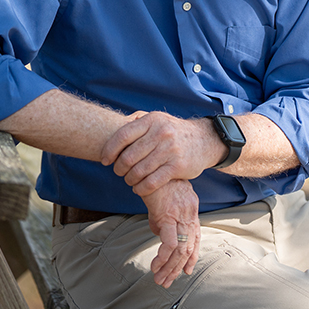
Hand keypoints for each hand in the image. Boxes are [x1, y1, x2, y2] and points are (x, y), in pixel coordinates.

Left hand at [101, 112, 222, 195]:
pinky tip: (139, 188)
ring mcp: (170, 150)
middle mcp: (161, 133)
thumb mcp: (157, 119)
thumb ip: (137, 120)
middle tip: (118, 172)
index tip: (104, 160)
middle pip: (128, 156)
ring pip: (139, 171)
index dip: (109, 150)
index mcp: (152, 120)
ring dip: (129, 179)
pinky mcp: (177, 167)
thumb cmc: (173, 131)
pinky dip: (141, 188)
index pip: (122, 136)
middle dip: (119, 168)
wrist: (204, 140)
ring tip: (129, 180)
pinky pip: (152, 182)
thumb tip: (113, 126)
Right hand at [142, 179, 199, 287]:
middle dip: (178, 268)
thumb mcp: (161, 201)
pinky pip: (170, 243)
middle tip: (166, 281)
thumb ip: (162, 217)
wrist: (148, 164)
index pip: (196, 238)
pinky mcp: (168, 215)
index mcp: (190, 209)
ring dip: (170, 268)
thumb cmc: (153, 181)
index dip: (192, 257)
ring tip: (159, 279)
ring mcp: (181, 214)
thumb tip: (158, 232)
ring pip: (182, 249)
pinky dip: (164, 258)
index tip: (186, 271)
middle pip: (190, 247)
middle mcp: (190, 213)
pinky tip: (155, 265)